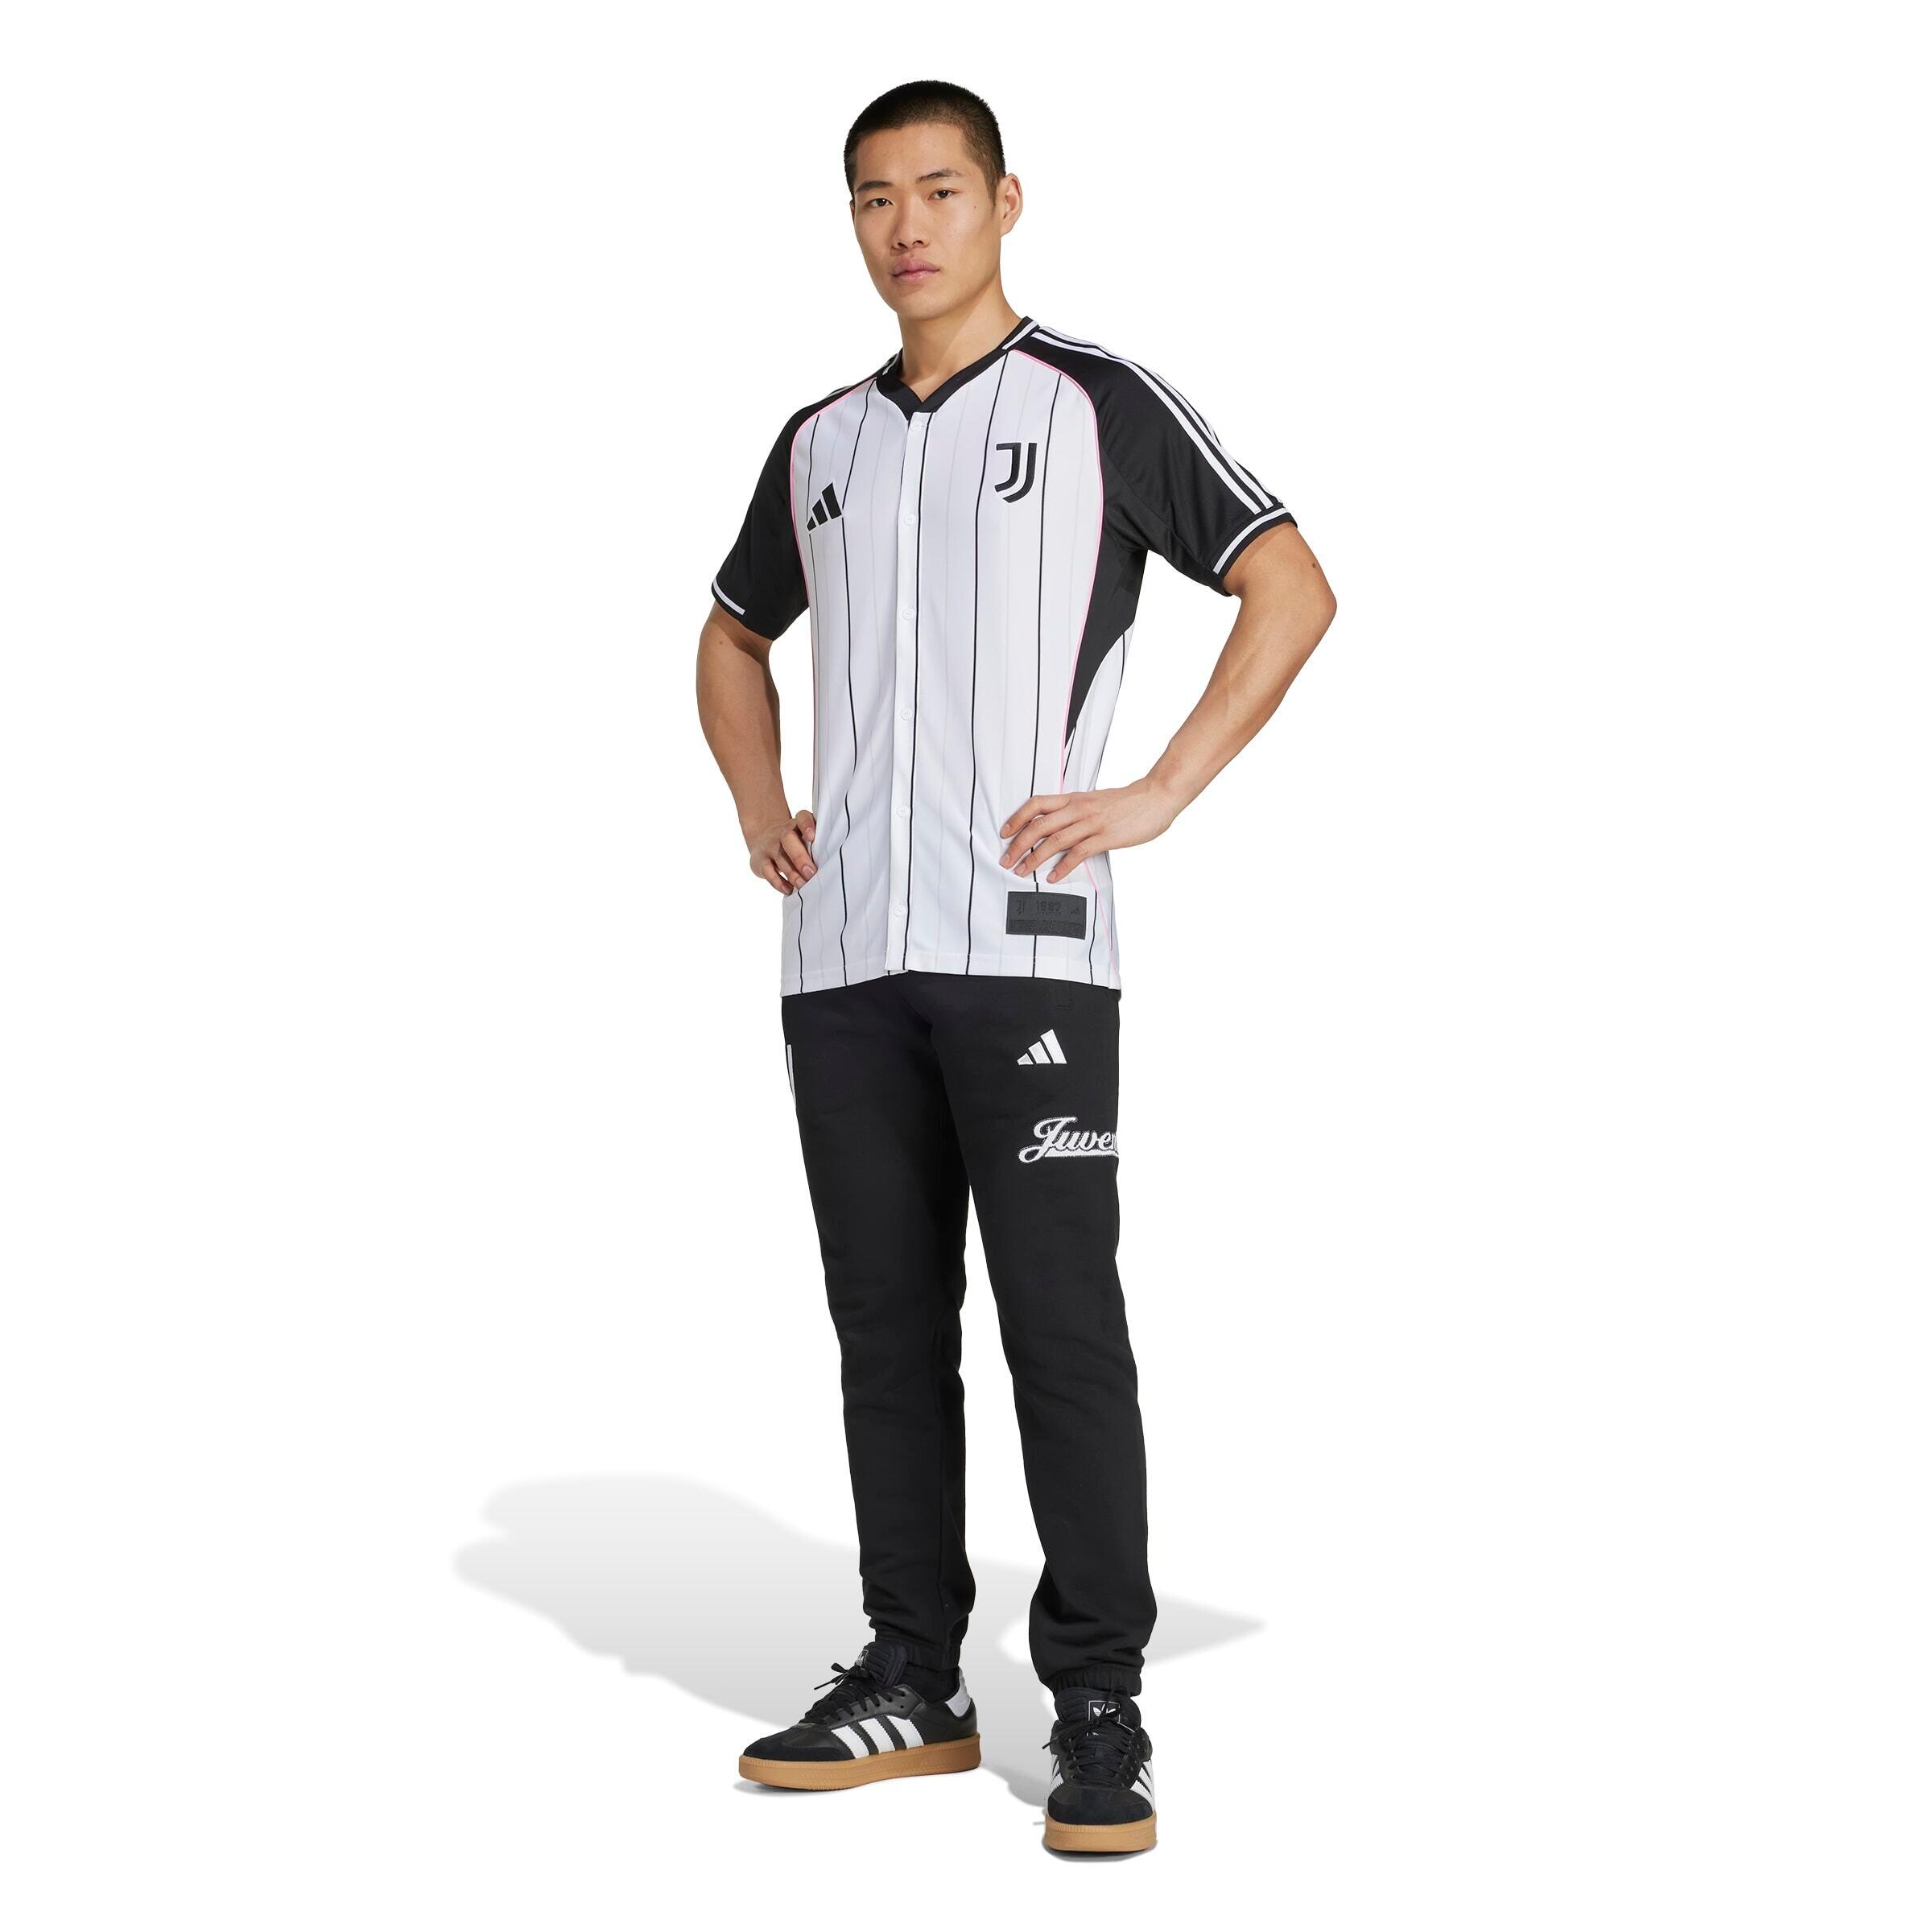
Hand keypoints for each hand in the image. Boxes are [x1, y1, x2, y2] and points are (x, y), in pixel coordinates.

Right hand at [747, 808, 816, 893]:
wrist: (765, 842)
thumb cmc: (795, 843)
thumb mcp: (804, 839)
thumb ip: (817, 846)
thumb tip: (832, 866)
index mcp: (797, 824)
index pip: (802, 818)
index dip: (807, 825)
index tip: (812, 837)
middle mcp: (782, 832)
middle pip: (788, 839)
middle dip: (800, 857)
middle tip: (811, 873)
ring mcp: (770, 846)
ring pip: (780, 858)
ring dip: (793, 874)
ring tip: (803, 885)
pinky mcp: (760, 860)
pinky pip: (767, 871)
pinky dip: (778, 882)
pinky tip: (789, 890)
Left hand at [998, 779, 1177, 883]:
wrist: (1155, 797)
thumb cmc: (1127, 802)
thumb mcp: (1095, 801)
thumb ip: (1076, 813)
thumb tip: (1059, 827)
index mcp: (1074, 798)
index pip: (1036, 804)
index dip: (1017, 818)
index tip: (1004, 832)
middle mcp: (1078, 808)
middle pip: (1039, 825)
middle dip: (1018, 844)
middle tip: (1006, 860)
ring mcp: (1091, 822)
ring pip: (1054, 840)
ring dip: (1034, 858)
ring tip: (1022, 871)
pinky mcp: (1105, 837)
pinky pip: (1078, 853)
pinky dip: (1063, 867)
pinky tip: (1053, 877)